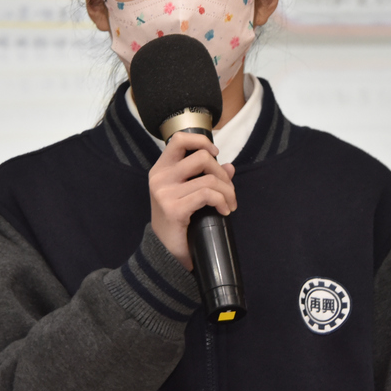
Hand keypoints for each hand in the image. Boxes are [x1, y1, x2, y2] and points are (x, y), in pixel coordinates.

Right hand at [148, 132, 236, 269]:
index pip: (179, 139)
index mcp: (161, 169)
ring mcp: (165, 193)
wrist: (165, 251)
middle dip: (223, 174)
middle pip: (202, 157)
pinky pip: (208, 195)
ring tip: (230, 204)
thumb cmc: (178, 221)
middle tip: (228, 191)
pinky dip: (223, 202)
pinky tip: (224, 211)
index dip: (201, 141)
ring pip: (210, 179)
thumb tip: (230, 166)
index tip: (215, 154)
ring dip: (228, 192)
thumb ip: (206, 177)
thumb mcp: (188, 194)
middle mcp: (160, 177)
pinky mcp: (174, 208)